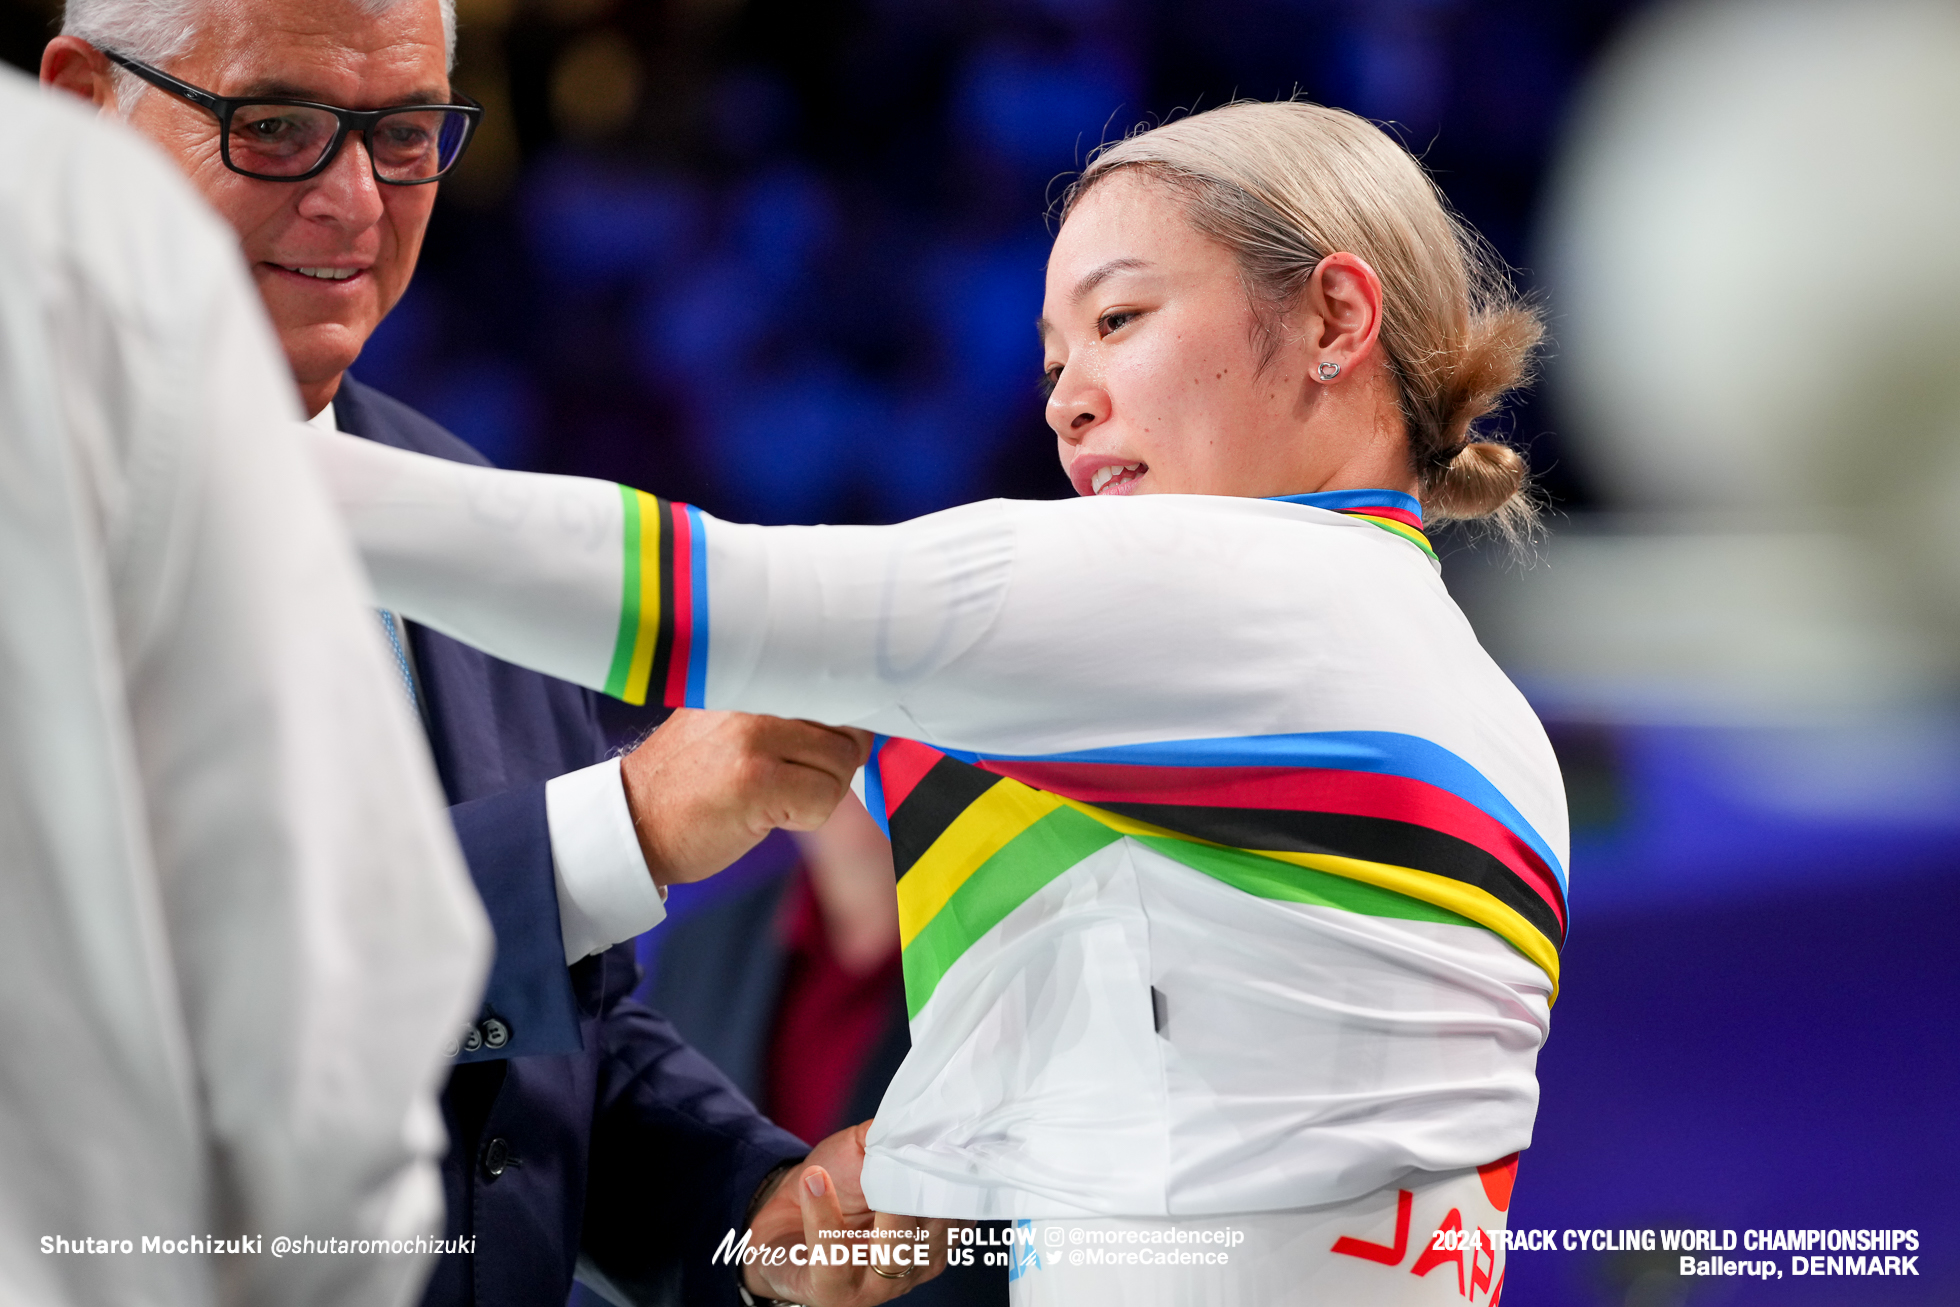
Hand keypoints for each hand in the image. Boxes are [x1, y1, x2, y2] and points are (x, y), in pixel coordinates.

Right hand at [619, 709, 871, 887]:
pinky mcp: (757, 779)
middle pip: (848, 729)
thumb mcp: (730, 726)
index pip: (833, 684)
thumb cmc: (687, 782)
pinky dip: (806, 818)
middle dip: (831, 766)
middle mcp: (753, 697)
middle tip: (788, 783)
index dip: (848, 722)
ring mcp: (754, 736)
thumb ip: (786, 714)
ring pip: (842, 765)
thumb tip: (861, 722)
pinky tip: (765, 817)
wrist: (633, 823)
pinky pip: (824, 799)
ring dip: (819, 794)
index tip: (846, 739)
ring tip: (770, 798)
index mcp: (751, 678)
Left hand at [744, 1122, 953, 1305]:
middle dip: (926, 1195)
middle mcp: (916, 1261)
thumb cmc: (835, 1184)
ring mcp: (879, 1284)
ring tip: (867, 1172)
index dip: (953, 1179)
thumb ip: (892, 1135)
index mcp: (933, 1229)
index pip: (958, 1208)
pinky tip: (814, 1181)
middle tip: (908, 1159)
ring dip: (886, 1210)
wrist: (782, 1220)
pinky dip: (824, 1215)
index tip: (945, 1147)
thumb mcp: (864, 1149)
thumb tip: (916, 1119)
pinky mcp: (835, 1292)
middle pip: (935, 1231)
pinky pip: (834, 1257)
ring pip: (896, 1251)